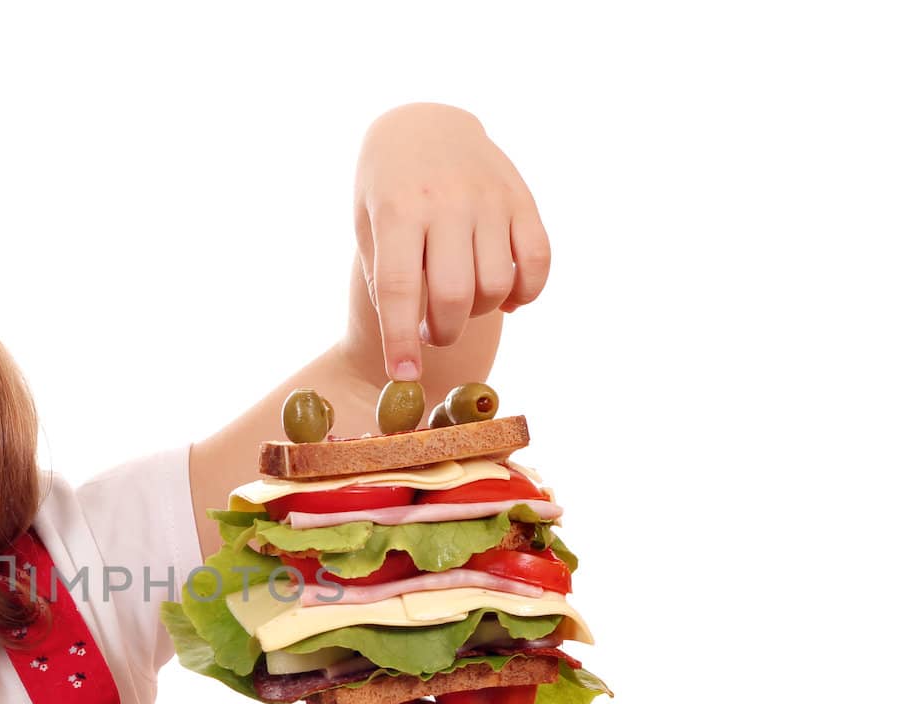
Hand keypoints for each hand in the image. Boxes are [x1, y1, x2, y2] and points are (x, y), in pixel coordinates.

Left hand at [353, 103, 550, 380]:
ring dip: (478, 314)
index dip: (401, 341)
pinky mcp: (523, 199)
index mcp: (398, 210)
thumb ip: (385, 278)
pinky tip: (507, 298)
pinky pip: (538, 262)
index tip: (403, 377)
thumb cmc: (386, 189)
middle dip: (441, 333)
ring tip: (460, 306)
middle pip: (453, 295)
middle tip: (432, 334)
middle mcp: (447, 202)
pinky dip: (526, 294)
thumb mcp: (368, 226)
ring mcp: (490, 199)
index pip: (401, 289)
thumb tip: (407, 340)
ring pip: (495, 285)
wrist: (423, 124)